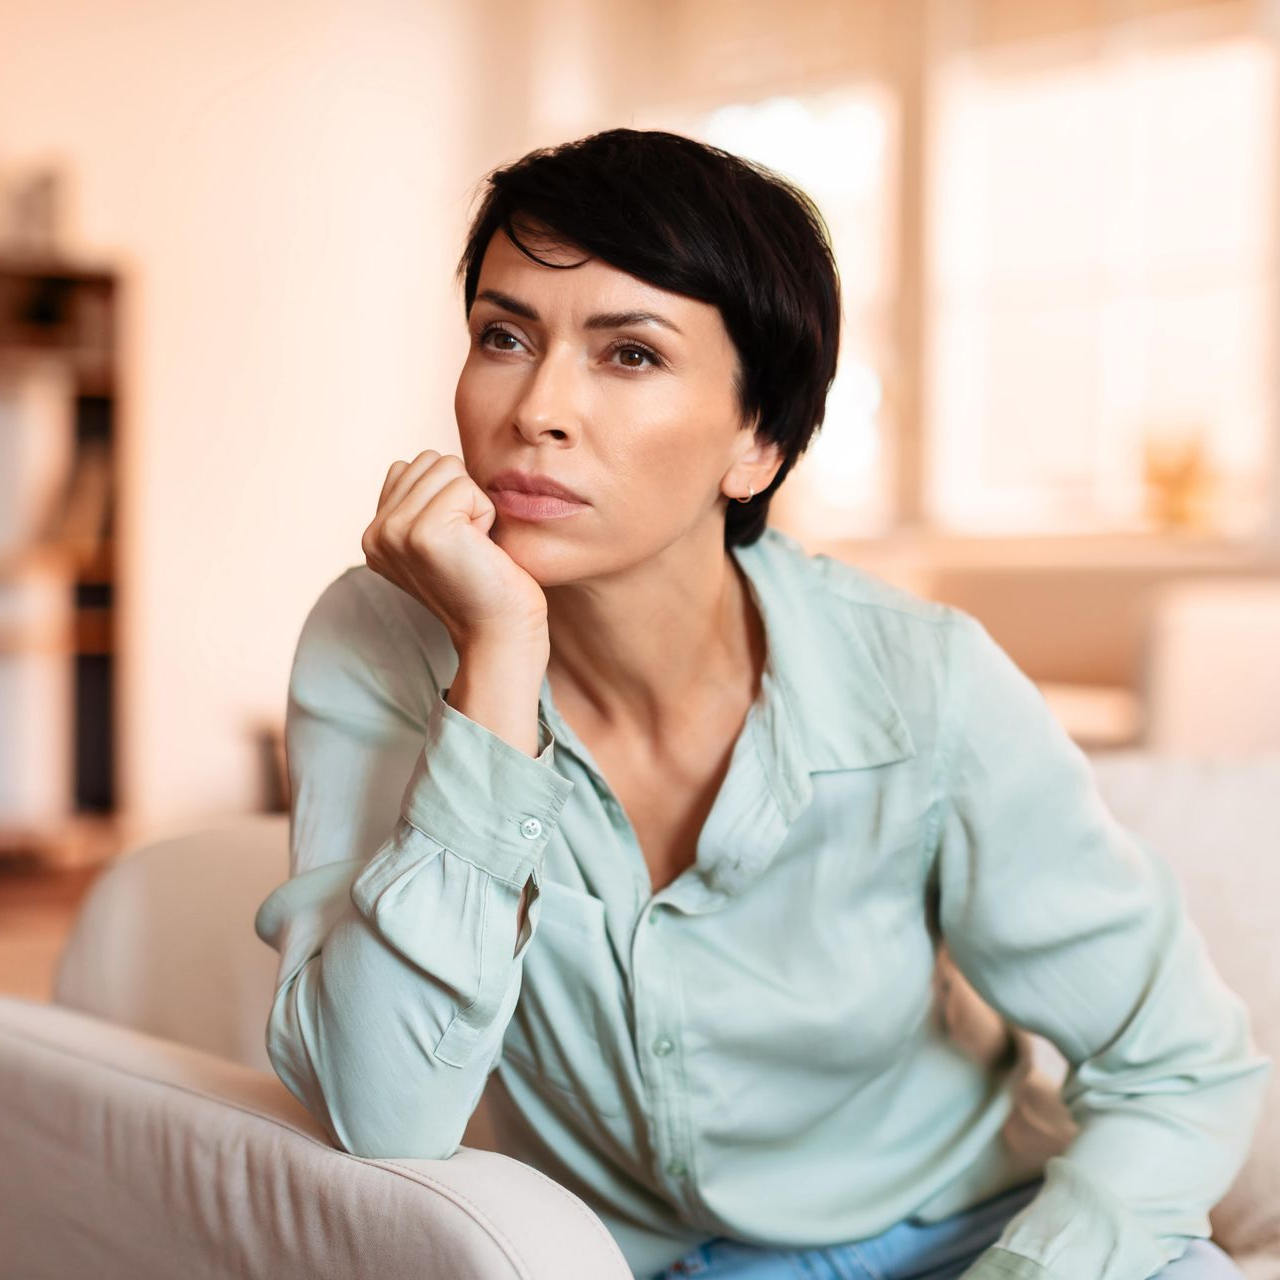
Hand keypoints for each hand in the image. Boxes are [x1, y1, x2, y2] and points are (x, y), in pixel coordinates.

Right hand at [361, 450, 548, 652]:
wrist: (501, 632)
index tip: (455, 543)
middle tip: (468, 544)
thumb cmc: (485, 582)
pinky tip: (480, 549)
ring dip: (474, 503)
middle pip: (429, 460)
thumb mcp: (437, 539)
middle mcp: (375, 534)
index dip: (448, 496)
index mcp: (374, 535)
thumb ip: (418, 503)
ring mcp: (395, 532)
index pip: (411, 466)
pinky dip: (485, 514)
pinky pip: (466, 487)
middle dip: (461, 494)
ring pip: (447, 467)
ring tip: (473, 545)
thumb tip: (425, 462)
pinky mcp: (424, 533)